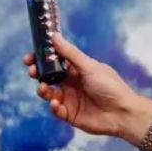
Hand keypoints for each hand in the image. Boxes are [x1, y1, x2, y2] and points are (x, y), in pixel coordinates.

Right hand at [23, 32, 148, 140]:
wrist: (121, 113)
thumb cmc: (110, 86)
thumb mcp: (89, 66)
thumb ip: (69, 53)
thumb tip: (54, 36)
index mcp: (77, 69)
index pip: (55, 61)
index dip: (41, 58)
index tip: (30, 56)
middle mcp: (71, 83)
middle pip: (48, 76)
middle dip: (37, 73)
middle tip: (32, 71)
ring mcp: (69, 99)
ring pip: (48, 93)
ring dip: (43, 90)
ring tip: (43, 88)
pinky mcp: (69, 114)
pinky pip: (55, 109)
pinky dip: (53, 106)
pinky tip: (56, 103)